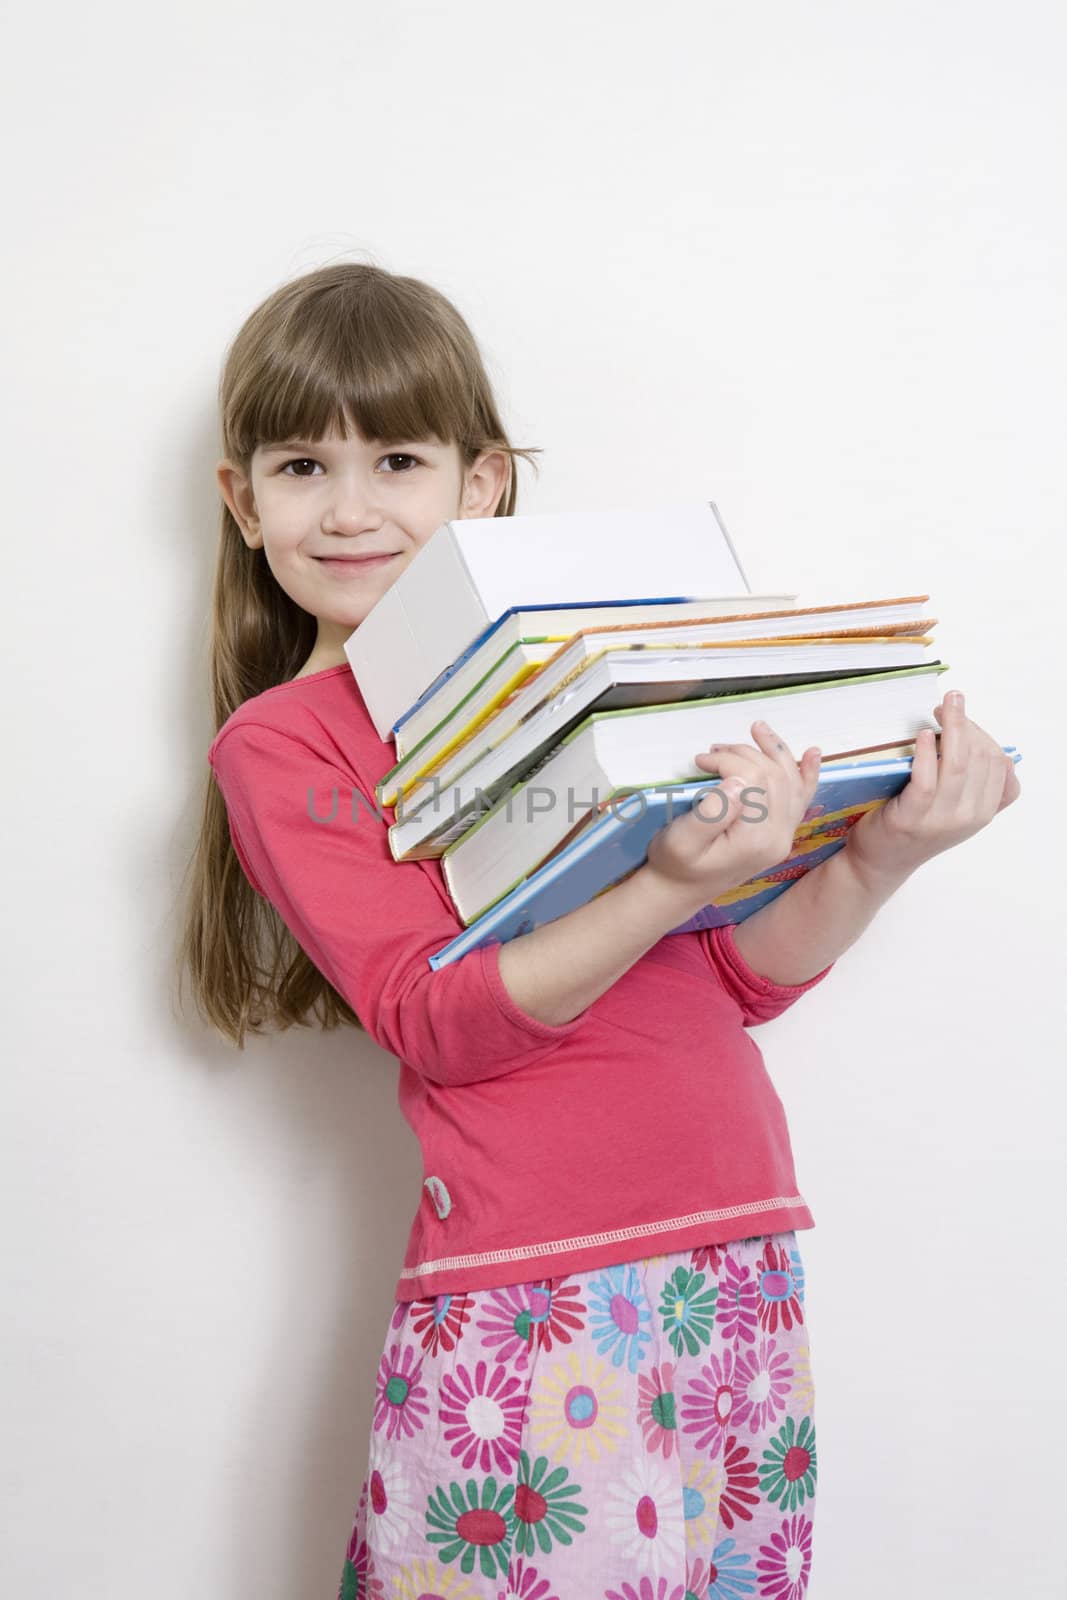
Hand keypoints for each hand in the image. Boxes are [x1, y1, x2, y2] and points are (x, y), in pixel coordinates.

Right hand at [645, 720, 822, 905]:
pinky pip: (801, 798)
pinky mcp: (780, 832)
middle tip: (713, 750)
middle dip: (745, 753)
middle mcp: (778, 838)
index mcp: (756, 839)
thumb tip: (736, 781)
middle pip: (774, 776)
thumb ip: (711, 812)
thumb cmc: (674, 864)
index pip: (754, 780)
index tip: (701, 760)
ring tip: (756, 729)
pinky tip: (812, 753)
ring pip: (791, 781)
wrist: (680, 890)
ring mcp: (783, 836)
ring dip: (774, 751)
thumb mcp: (681, 840)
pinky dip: (807, 773)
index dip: (729, 760)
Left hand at [843, 689, 1020, 889]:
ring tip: (942, 706)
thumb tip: (977, 737)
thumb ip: (970, 781)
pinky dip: (926, 752)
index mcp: (984, 811)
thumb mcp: (954, 808)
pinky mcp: (913, 817)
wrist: (881, 860)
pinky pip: (926, 778)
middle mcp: (969, 816)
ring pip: (959, 763)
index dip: (984, 734)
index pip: (999, 763)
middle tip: (949, 704)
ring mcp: (942, 819)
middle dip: (967, 724)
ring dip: (953, 727)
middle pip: (981, 757)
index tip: (964, 717)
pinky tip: (923, 735)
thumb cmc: (915, 826)